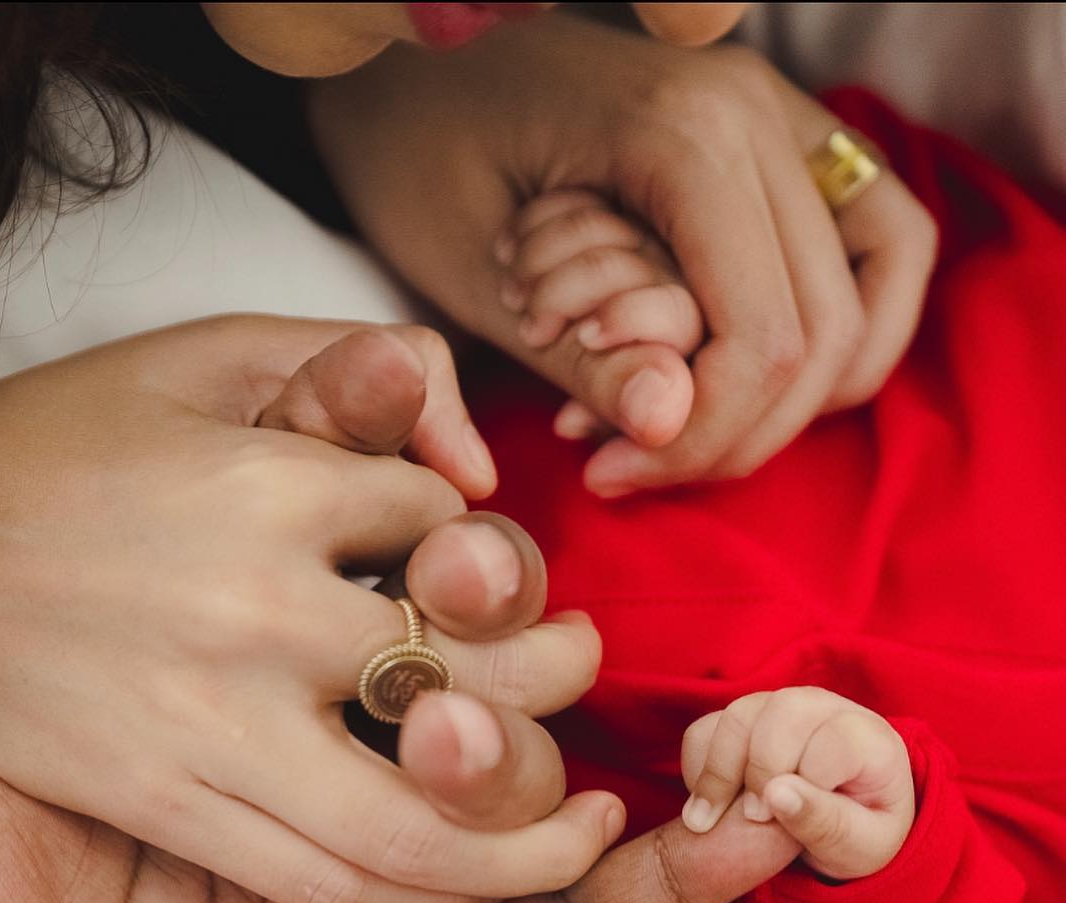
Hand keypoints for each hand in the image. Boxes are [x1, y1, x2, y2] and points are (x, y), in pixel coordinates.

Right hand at [0, 315, 605, 902]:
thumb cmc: (50, 450)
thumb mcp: (193, 355)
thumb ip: (342, 368)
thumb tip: (470, 447)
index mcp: (269, 483)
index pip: (449, 535)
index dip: (488, 562)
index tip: (485, 582)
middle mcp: (255, 611)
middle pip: (469, 680)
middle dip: (548, 690)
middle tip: (569, 688)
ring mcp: (211, 723)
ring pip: (417, 820)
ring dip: (523, 837)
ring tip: (579, 829)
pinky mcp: (167, 804)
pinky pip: (329, 879)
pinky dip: (424, 897)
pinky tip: (474, 887)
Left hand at [0, 349, 799, 902]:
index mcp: (200, 701)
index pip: (344, 579)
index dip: (409, 514)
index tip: (430, 460)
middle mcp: (301, 775)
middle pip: (454, 664)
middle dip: (498, 612)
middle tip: (479, 575)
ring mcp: (365, 885)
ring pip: (518, 782)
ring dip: (548, 725)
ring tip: (542, 683)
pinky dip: (661, 889)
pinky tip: (743, 831)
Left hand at [311, 15, 936, 492]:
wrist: (404, 60)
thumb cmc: (414, 146)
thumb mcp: (466, 265)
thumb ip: (578, 352)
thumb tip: (668, 426)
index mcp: (686, 132)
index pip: (763, 334)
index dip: (701, 436)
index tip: (607, 472)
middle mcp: (758, 116)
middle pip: (826, 331)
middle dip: (732, 434)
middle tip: (626, 465)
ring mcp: (782, 122)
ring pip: (870, 297)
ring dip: (787, 399)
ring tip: (675, 433)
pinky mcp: (779, 144)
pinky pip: (869, 253)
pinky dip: (821, 342)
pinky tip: (722, 379)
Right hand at [680, 687, 913, 878]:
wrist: (841, 825)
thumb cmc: (858, 836)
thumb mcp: (858, 847)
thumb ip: (825, 822)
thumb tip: (775, 794)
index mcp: (869, 739)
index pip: (834, 739)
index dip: (805, 780)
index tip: (781, 820)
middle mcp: (825, 710)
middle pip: (784, 711)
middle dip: (759, 768)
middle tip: (753, 819)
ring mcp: (779, 709)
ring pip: (738, 715)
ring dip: (717, 771)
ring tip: (708, 823)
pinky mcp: (742, 722)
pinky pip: (705, 728)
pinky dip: (696, 767)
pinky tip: (708, 805)